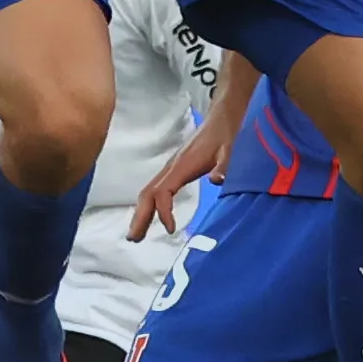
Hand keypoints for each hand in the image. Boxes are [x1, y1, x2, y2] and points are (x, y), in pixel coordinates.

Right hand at [128, 115, 234, 239]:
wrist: (218, 122)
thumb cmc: (223, 138)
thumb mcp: (227, 152)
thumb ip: (223, 166)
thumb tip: (216, 181)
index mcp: (181, 166)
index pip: (163, 191)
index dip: (163, 211)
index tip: (171, 229)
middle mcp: (170, 168)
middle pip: (148, 194)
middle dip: (140, 216)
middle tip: (134, 239)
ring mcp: (169, 170)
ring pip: (148, 193)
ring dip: (141, 214)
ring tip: (136, 236)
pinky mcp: (171, 171)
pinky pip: (154, 190)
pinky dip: (147, 206)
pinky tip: (148, 219)